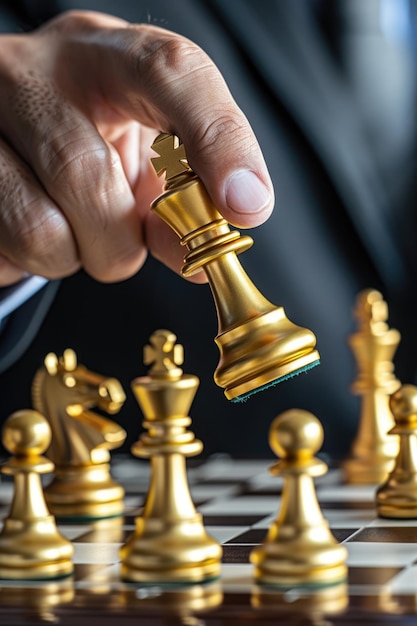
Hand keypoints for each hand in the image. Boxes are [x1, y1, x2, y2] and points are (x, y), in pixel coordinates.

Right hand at [0, 10, 273, 286]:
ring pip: (40, 228)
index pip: (169, 73)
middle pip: (87, 175)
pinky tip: (32, 225)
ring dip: (73, 257)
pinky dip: (31, 261)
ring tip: (71, 230)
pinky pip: (6, 249)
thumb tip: (198, 259)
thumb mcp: (145, 163)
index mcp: (107, 57)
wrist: (12, 137)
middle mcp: (35, 71)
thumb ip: (179, 208)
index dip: (216, 141)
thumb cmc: (92, 143)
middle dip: (118, 242)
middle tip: (123, 244)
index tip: (247, 207)